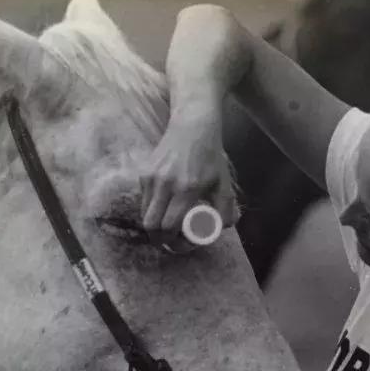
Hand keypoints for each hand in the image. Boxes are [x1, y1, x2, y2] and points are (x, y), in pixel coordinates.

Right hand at [140, 114, 236, 244]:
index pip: (169, 226)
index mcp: (186, 189)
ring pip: (144, 214)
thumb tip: (221, 228)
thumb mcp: (224, 183)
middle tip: (173, 241)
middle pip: (151, 225)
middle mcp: (164, 184)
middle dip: (160, 239)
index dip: (174, 242)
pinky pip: (144, 201)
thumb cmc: (211, 156)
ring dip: (155, 226)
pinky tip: (165, 208)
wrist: (192, 126)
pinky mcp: (143, 173)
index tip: (184, 244)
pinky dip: (152, 210)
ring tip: (169, 227)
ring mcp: (151, 178)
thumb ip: (226, 208)